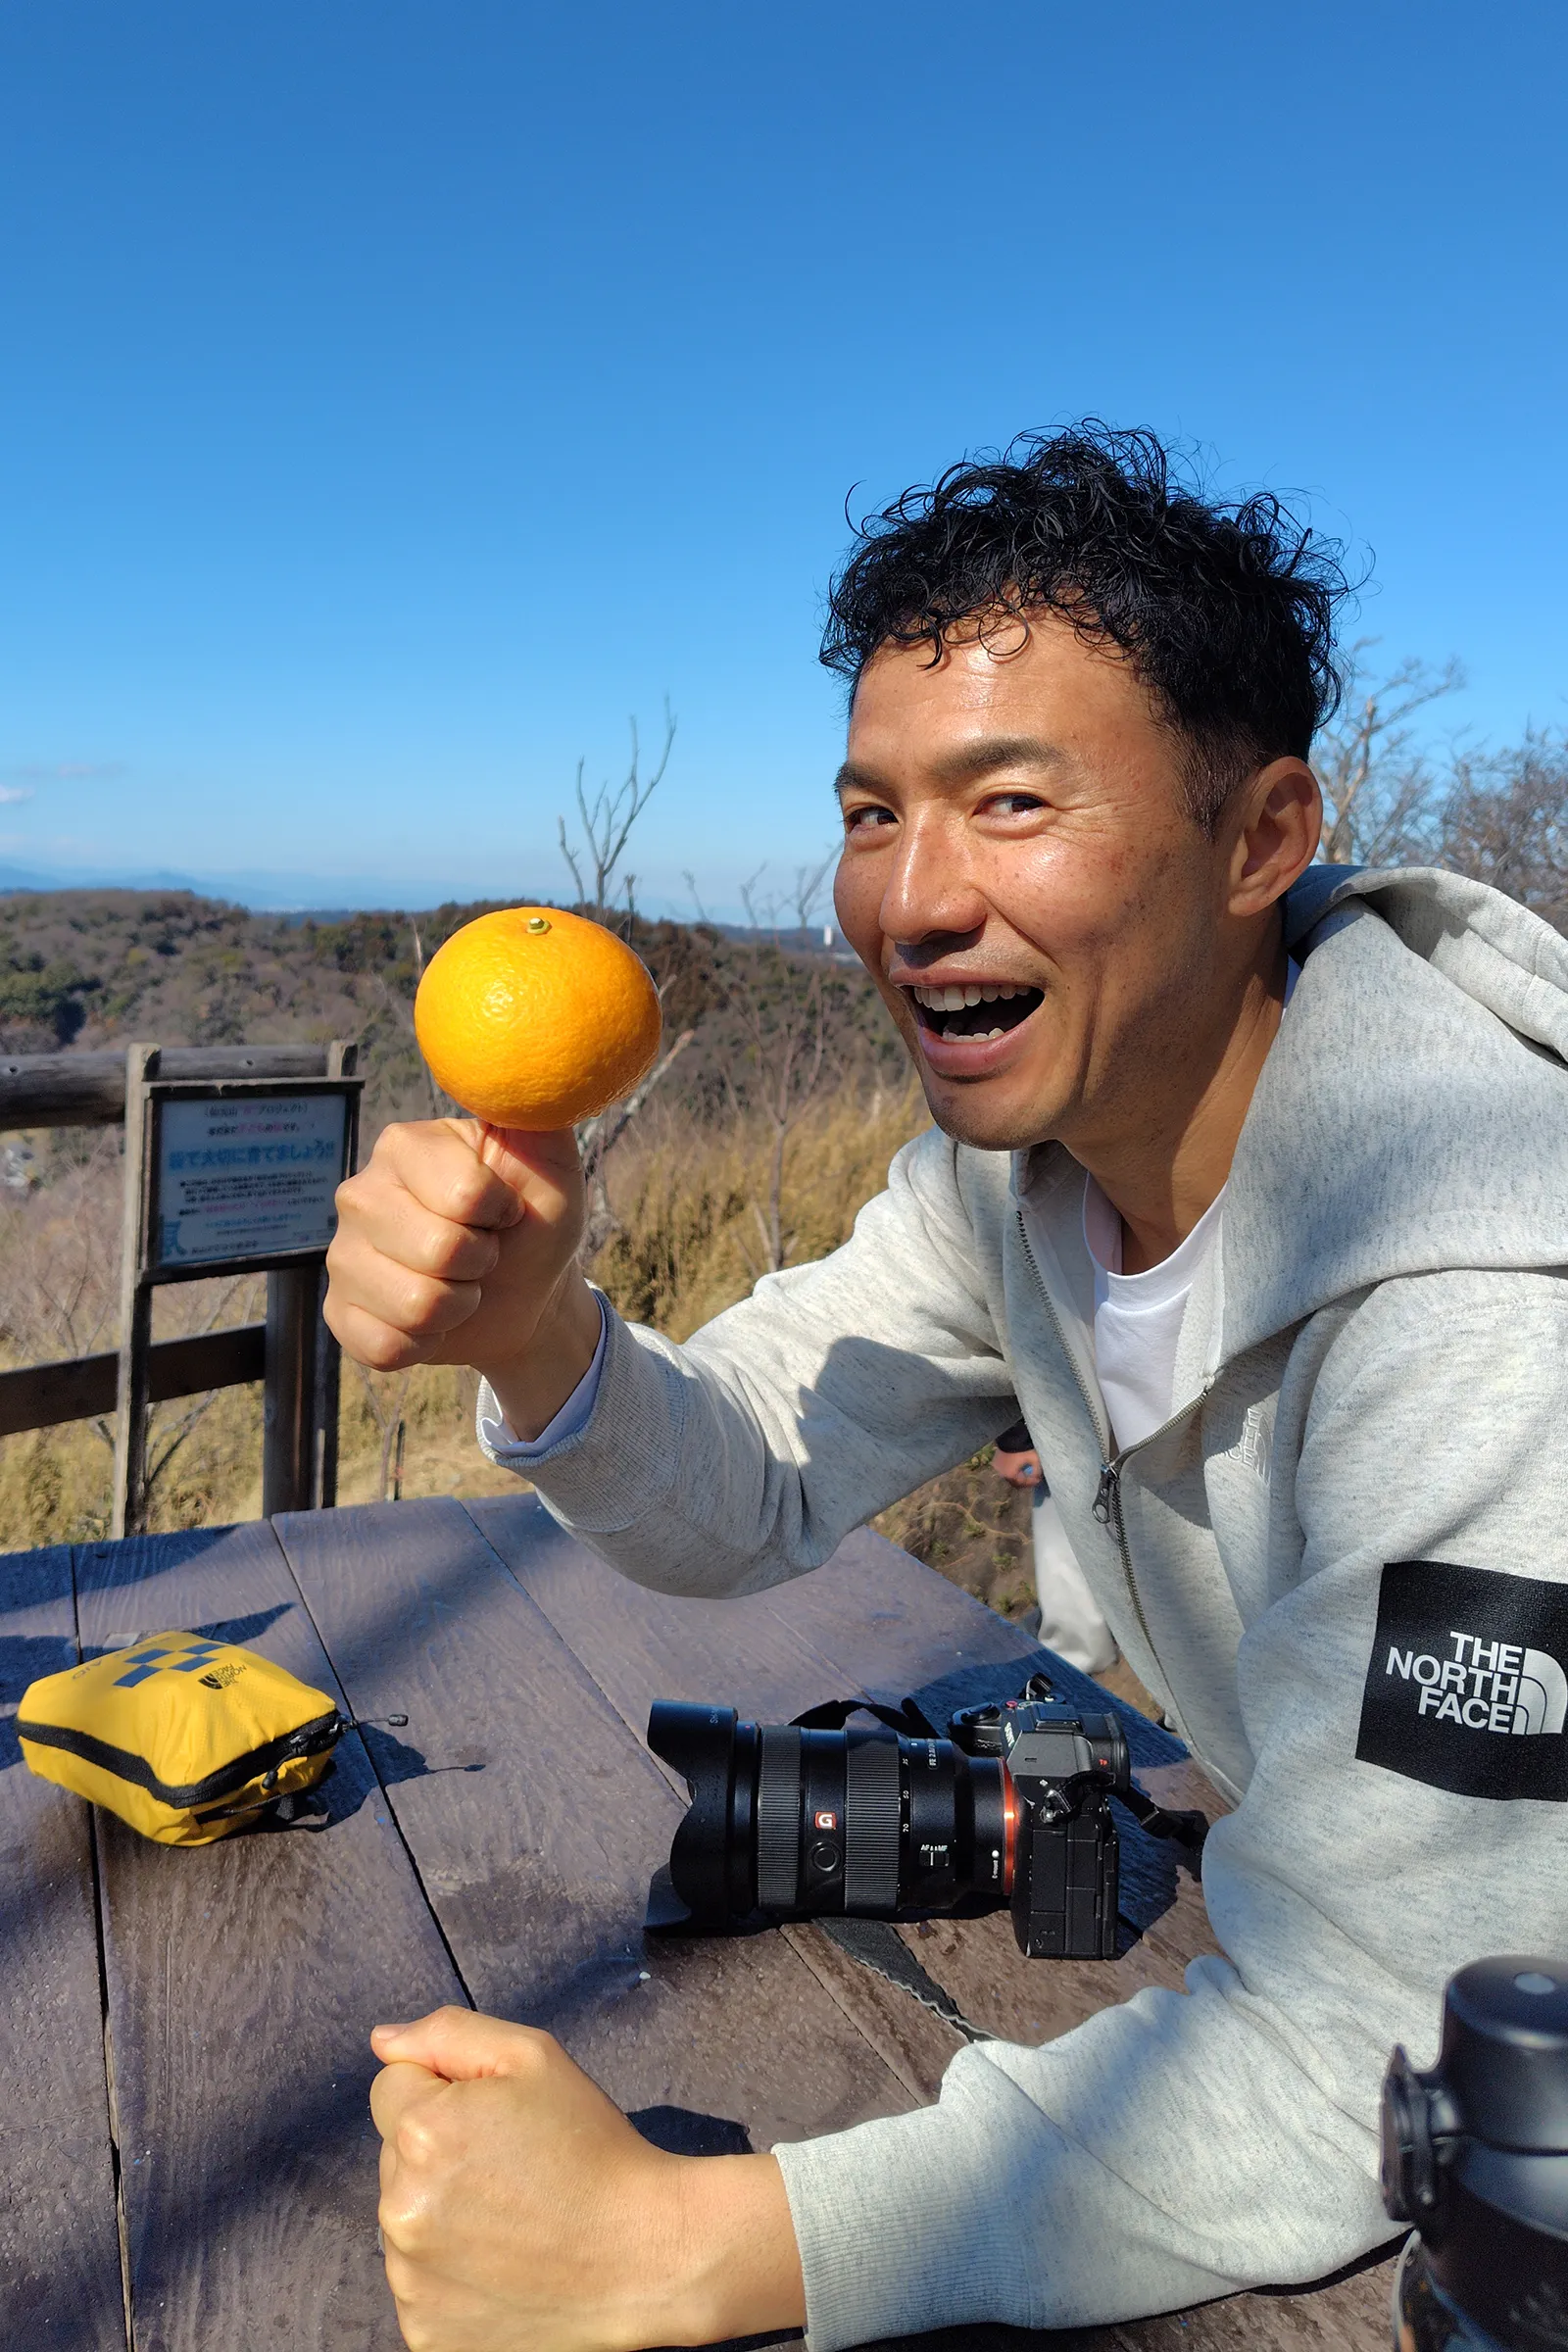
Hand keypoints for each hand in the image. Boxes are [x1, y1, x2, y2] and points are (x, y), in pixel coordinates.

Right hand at [324, 1120, 600, 1436]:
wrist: (526, 1295)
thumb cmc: (536, 1220)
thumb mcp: (550, 1161)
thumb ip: (537, 1109)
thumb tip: (520, 1059)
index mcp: (405, 1145)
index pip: (464, 1195)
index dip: (502, 1215)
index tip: (506, 1210)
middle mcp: (360, 1193)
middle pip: (439, 1251)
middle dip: (481, 1264)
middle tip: (482, 1253)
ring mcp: (342, 1255)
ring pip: (414, 1304)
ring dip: (457, 1307)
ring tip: (458, 1285)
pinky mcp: (339, 1312)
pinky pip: (383, 1346)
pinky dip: (424, 1344)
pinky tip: (431, 1321)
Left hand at [369, 2008, 805, 2351]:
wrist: (644, 2258)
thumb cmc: (593, 2148)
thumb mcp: (534, 2058)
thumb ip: (449, 2033)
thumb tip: (382, 2041)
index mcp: (423, 2131)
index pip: (391, 2086)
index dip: (444, 2089)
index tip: (495, 2116)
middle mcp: (400, 2210)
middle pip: (395, 2154)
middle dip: (440, 2149)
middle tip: (512, 2167)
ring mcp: (410, 2281)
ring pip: (404, 2218)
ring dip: (441, 2211)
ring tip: (512, 2219)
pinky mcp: (425, 2333)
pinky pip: (419, 2280)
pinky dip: (450, 2272)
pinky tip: (504, 2266)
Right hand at [994, 1446, 1042, 1488]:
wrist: (1011, 1435)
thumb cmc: (1024, 1448)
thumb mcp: (1035, 1459)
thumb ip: (1037, 1471)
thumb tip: (1037, 1477)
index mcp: (1011, 1475)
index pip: (1022, 1483)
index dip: (1032, 1482)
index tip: (1038, 1479)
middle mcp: (1002, 1474)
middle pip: (1015, 1482)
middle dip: (1024, 1481)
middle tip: (1032, 1478)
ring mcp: (997, 1467)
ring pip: (1009, 1476)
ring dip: (1017, 1476)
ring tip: (1025, 1472)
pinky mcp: (995, 1461)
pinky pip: (1004, 1469)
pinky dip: (1011, 1470)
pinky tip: (1017, 1466)